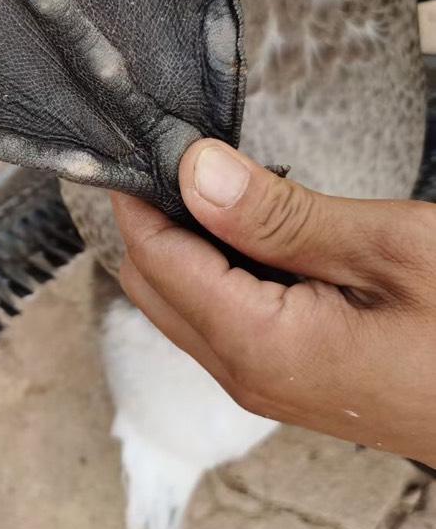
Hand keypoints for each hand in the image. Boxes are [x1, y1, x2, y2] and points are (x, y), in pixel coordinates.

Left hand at [112, 140, 435, 468]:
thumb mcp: (387, 250)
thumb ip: (280, 214)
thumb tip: (196, 172)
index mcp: (260, 344)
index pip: (155, 258)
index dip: (141, 196)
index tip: (147, 143)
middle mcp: (246, 375)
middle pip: (152, 286)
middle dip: (156, 220)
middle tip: (193, 158)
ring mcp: (265, 385)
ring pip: (181, 305)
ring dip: (188, 246)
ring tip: (235, 190)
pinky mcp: (288, 382)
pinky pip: (221, 322)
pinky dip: (219, 275)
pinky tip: (263, 237)